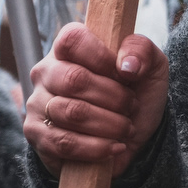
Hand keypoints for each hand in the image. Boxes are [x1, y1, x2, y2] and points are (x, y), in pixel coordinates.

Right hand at [24, 24, 169, 176]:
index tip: (125, 75)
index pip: (73, 40)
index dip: (103, 58)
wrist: (128, 139)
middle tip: (131, 106)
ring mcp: (37, 104)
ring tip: (126, 127)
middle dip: (115, 97)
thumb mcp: (150, 67)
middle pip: (74, 79)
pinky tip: (115, 146)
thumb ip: (142, 51)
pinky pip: (64, 142)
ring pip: (71, 112)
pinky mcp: (37, 135)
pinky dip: (97, 147)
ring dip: (110, 124)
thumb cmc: (134, 94)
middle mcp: (47, 72)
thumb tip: (126, 64)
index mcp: (69, 48)